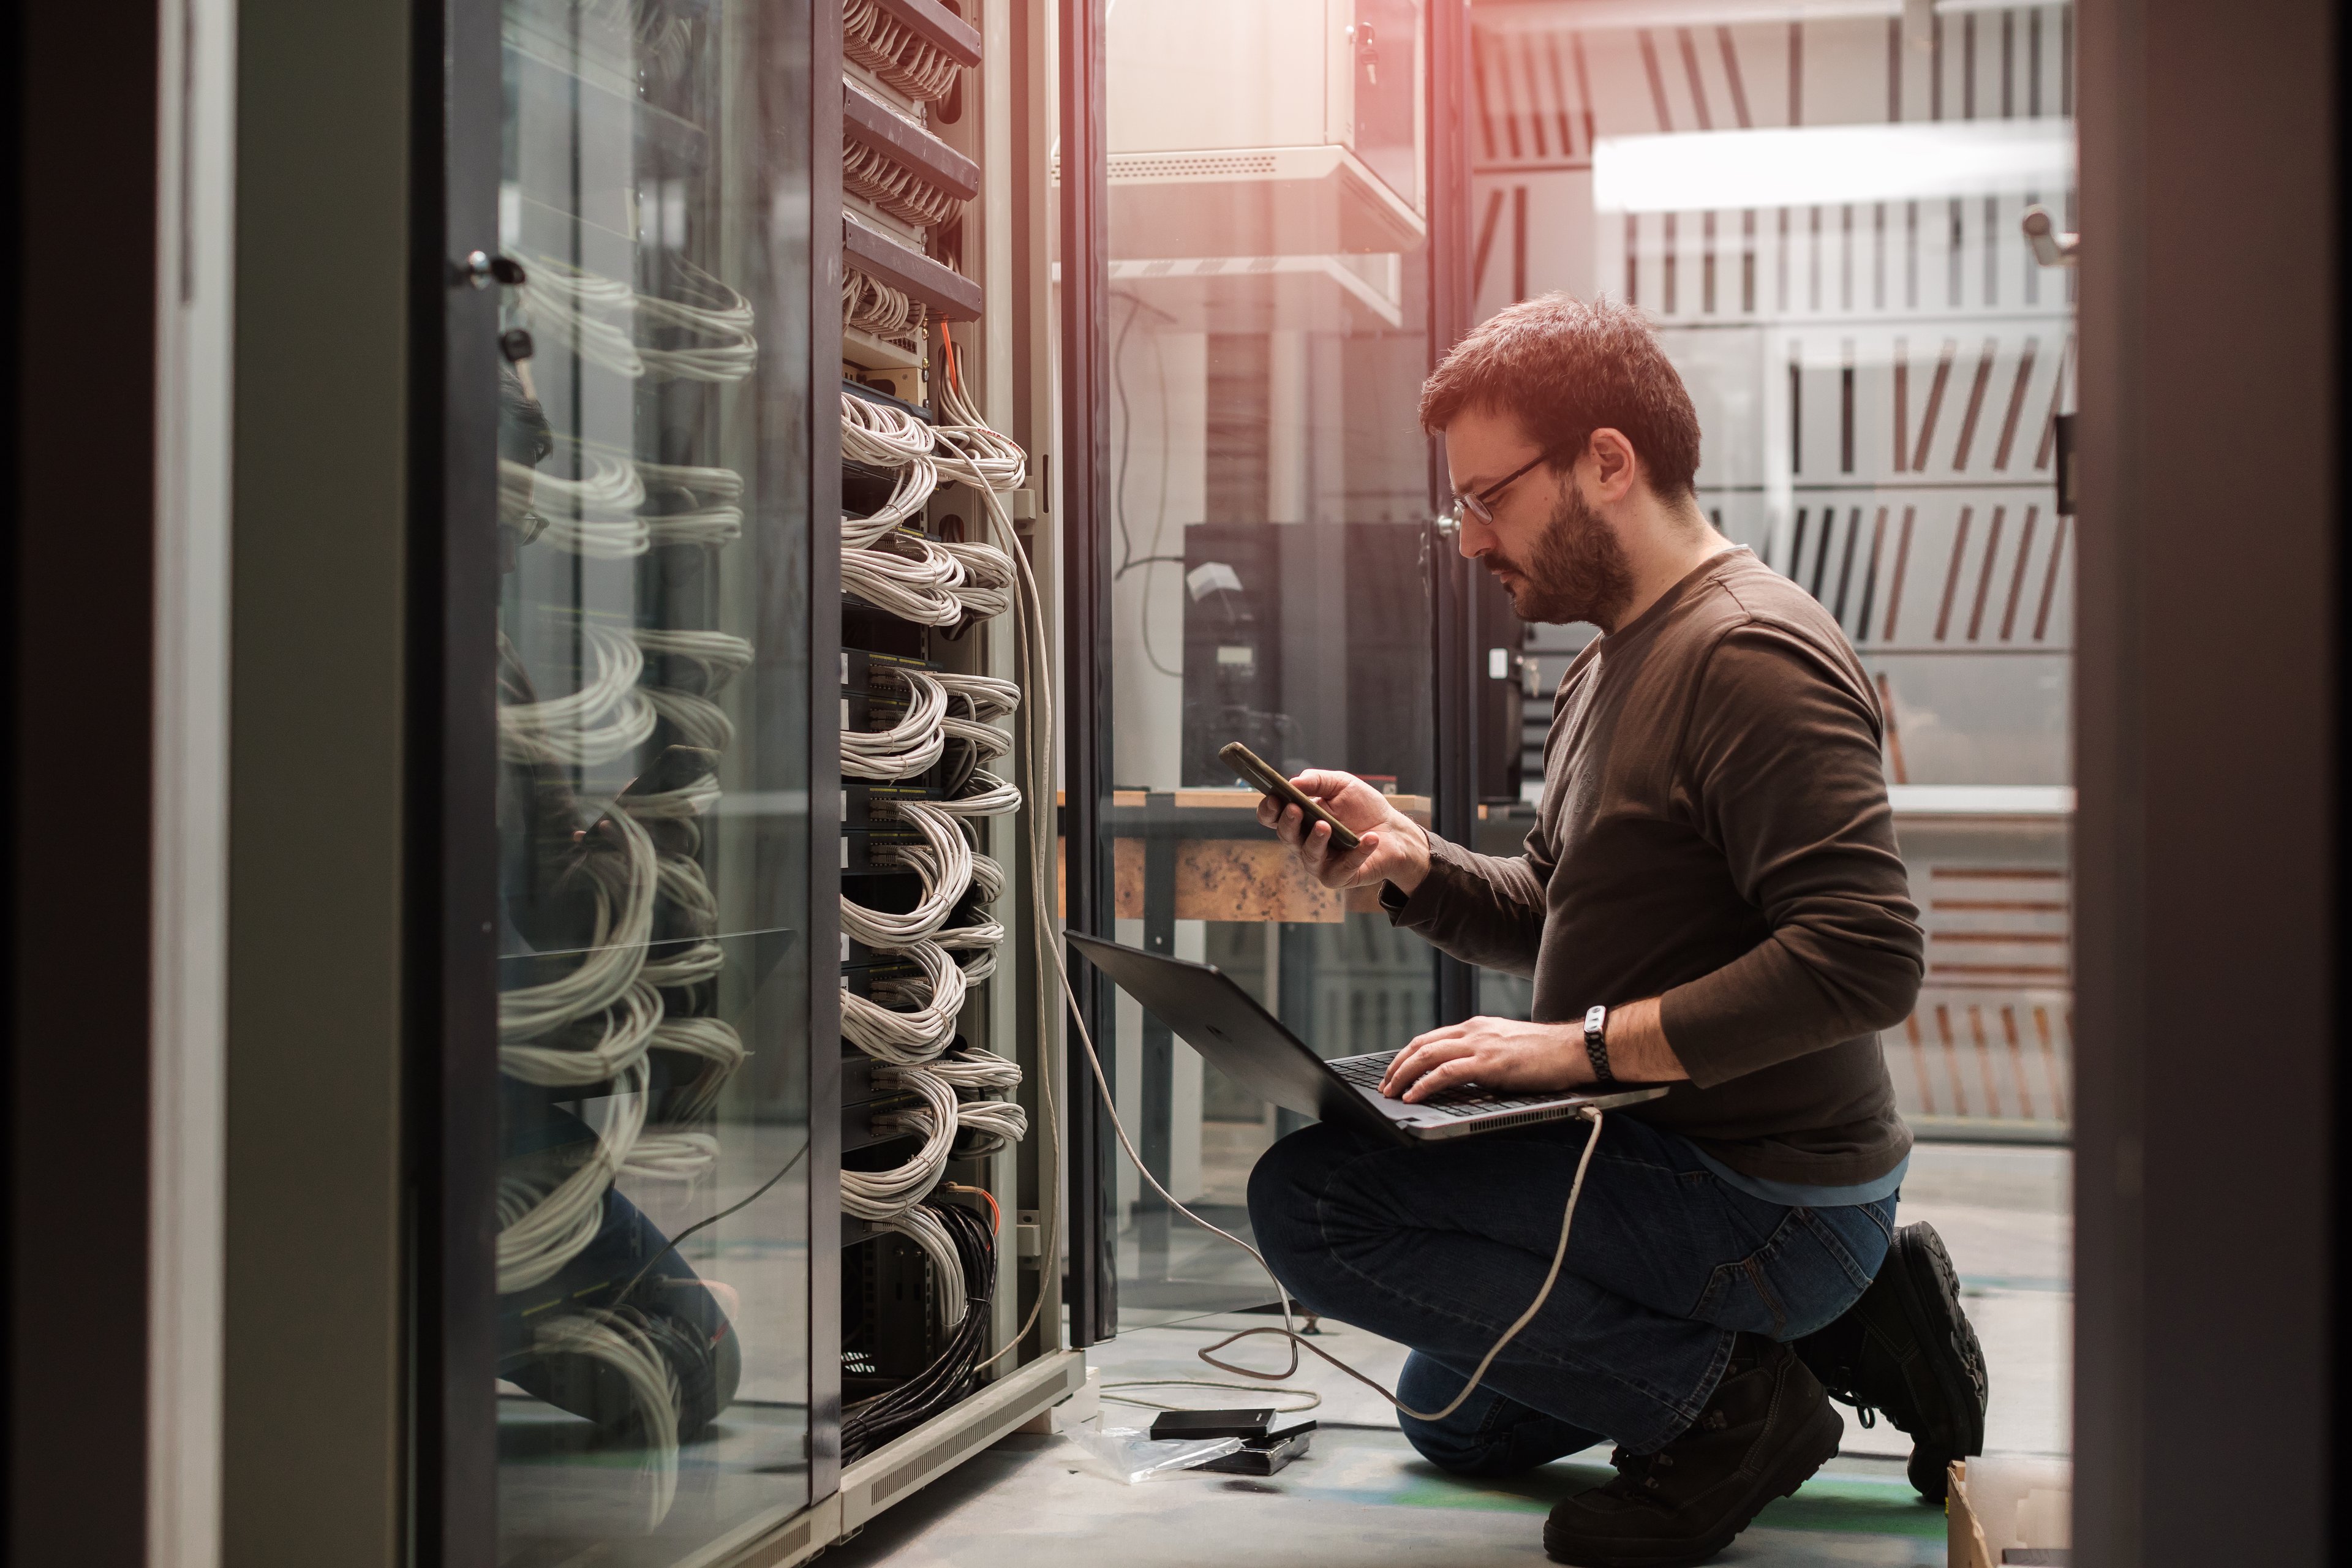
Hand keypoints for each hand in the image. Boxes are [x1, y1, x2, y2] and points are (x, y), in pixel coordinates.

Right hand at [1255, 769, 1432, 893]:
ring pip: (1309, 856)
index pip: (1273, 818)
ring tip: (1326, 826)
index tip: (1274, 797)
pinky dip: (1357, 853)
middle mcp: (1305, 843)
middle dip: (1289, 823)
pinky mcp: (1340, 876)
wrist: (1394, 831)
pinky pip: (1343, 868)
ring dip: (1315, 841)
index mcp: (1300, 820)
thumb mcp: (1341, 784)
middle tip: (1295, 809)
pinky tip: (1369, 839)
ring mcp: (1321, 863)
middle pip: (1287, 836)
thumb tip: (1293, 782)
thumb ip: (1317, 781)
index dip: (1269, 810)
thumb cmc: (1364, 807)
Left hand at [1379, 1015, 1590, 1101]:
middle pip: (1421, 1045)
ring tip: (1391, 1092)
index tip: (1394, 1072)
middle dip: (1397, 1066)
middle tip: (1384, 1085)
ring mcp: (1480, 1045)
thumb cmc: (1546, 1054)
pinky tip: (1414, 1096)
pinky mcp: (1489, 1064)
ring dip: (1404, 1075)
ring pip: (1427, 1056)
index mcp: (1476, 1026)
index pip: (1430, 1038)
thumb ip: (1481, 1055)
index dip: (1407, 1056)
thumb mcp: (1505, 1047)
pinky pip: (1446, 1073)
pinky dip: (1424, 1084)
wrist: (1573, 1049)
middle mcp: (1473, 1031)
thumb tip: (1460, 1075)